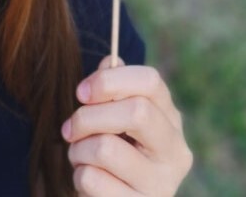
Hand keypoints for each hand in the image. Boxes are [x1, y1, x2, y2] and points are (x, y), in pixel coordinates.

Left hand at [61, 56, 192, 195]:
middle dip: (88, 116)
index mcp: (171, 119)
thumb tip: (110, 61)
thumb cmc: (112, 150)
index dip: (109, 80)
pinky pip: (93, 180)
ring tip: (79, 156)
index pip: (150, 80)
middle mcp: (175, 151)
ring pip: (106, 148)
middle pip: (136, 111)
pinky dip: (79, 176)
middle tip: (70, 129)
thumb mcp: (114, 117)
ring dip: (78, 149)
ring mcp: (162, 184)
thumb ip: (113, 88)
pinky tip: (88, 180)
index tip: (81, 92)